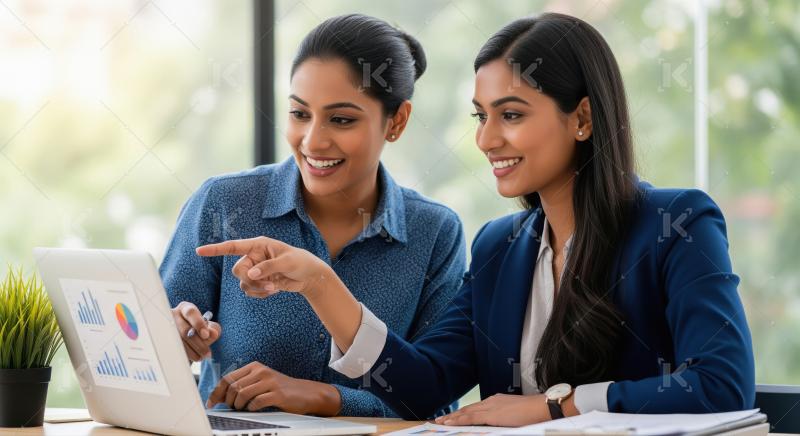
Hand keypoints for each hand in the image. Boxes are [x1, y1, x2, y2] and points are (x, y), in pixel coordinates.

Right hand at [171, 301, 221, 360]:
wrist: (187, 339)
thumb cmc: (199, 330)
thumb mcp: (208, 327)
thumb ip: (213, 329)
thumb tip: (212, 333)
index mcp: (185, 309)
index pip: (191, 313)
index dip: (199, 324)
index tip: (206, 335)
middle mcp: (173, 316)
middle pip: (184, 331)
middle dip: (198, 344)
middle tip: (207, 353)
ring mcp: (165, 329)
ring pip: (178, 343)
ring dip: (192, 352)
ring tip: (202, 357)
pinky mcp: (161, 341)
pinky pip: (173, 350)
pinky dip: (185, 355)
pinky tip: (193, 357)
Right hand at [196, 236, 332, 297]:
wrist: (309, 276)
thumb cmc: (300, 262)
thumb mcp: (288, 262)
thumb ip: (268, 267)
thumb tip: (251, 274)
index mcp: (259, 245)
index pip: (233, 247)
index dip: (216, 249)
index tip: (199, 251)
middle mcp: (254, 256)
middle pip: (237, 270)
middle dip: (250, 280)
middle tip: (269, 283)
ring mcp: (255, 270)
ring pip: (242, 283)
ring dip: (257, 288)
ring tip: (274, 287)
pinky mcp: (258, 281)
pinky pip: (249, 291)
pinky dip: (260, 293)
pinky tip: (274, 290)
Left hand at [206, 362, 341, 415]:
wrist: (305, 393)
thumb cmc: (280, 389)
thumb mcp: (261, 381)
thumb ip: (243, 384)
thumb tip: (220, 396)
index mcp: (255, 366)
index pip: (228, 378)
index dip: (217, 392)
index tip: (211, 403)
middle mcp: (261, 371)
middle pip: (233, 386)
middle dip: (227, 400)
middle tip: (231, 408)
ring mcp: (270, 382)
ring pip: (242, 394)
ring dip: (238, 405)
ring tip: (242, 409)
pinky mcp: (278, 393)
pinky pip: (256, 402)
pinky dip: (251, 408)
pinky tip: (254, 409)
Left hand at [434, 393, 574, 426]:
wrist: (544, 408)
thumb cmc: (535, 413)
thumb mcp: (516, 416)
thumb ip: (505, 419)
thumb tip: (500, 425)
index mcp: (498, 401)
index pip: (476, 408)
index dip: (463, 413)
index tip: (452, 417)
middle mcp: (492, 401)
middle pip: (468, 409)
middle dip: (453, 415)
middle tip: (439, 419)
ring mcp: (491, 407)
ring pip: (466, 413)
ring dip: (451, 418)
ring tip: (439, 422)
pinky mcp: (492, 414)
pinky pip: (471, 418)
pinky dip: (458, 420)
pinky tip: (449, 423)